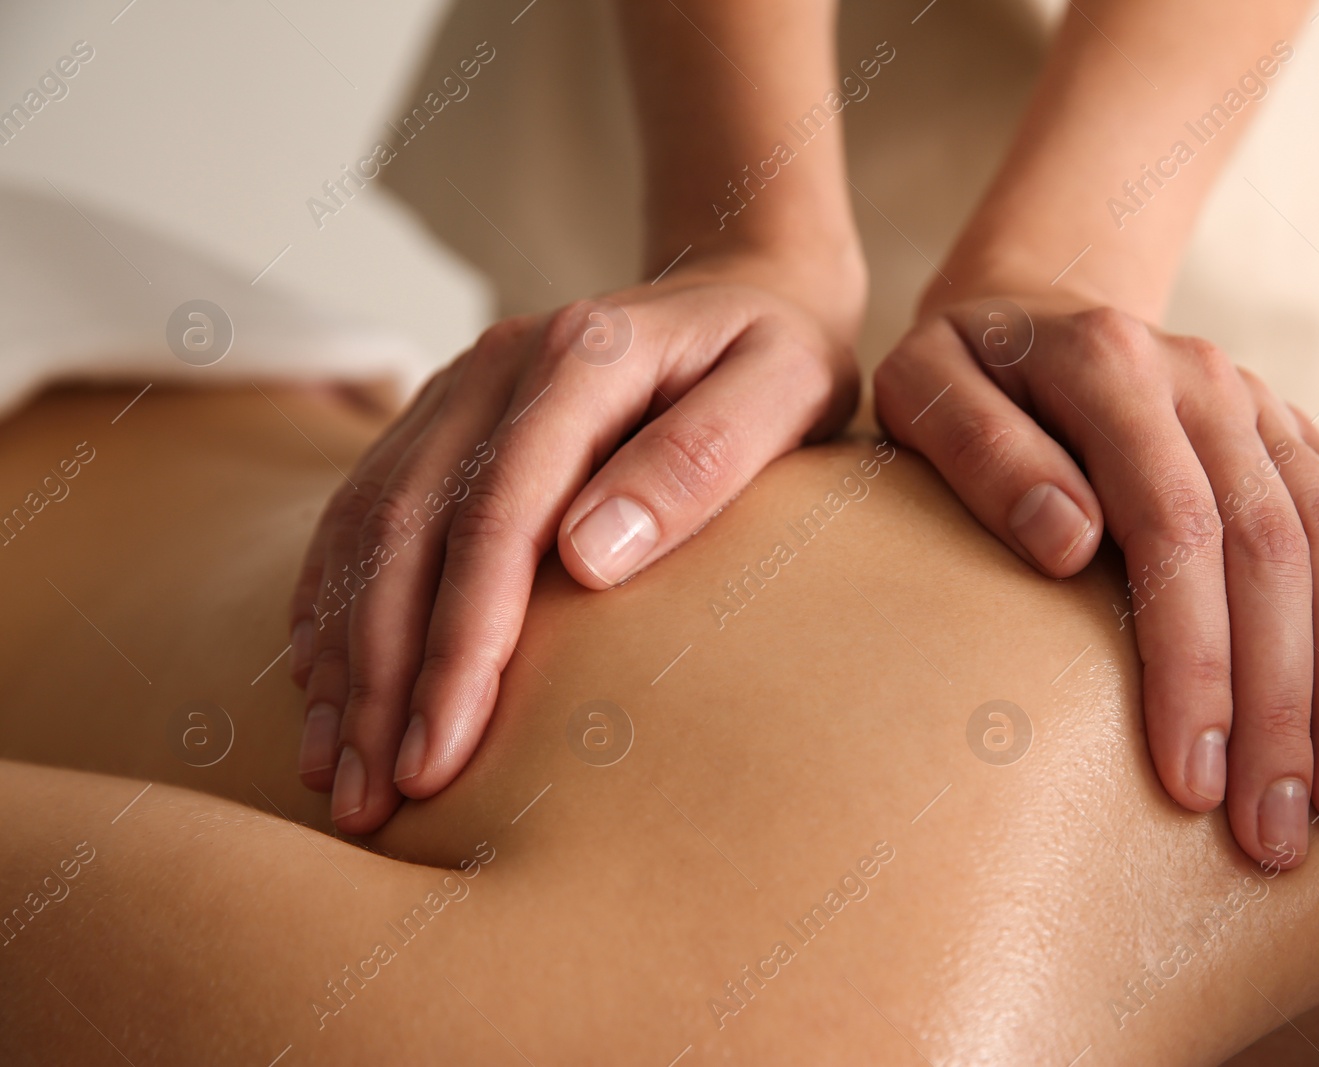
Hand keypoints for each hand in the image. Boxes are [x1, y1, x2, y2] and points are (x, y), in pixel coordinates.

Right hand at [289, 265, 858, 831]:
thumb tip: (588, 558)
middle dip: (383, 675)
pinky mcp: (443, 420)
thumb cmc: (779, 358)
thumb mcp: (784, 393)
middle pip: (410, 530)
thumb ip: (697, 462)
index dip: (462, 639)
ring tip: (333, 772)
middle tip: (367, 801)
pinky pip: (360, 511)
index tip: (442, 750)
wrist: (743, 290)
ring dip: (344, 655)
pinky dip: (332, 603)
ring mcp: (459, 390)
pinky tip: (324, 686)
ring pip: (367, 528)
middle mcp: (497, 368)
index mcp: (581, 359)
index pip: (498, 512)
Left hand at [874, 297, 1318, 867]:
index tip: (1188, 778)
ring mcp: (1261, 407)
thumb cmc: (958, 371)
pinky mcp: (1292, 435)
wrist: (1027, 304)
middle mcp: (1204, 382)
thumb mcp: (922, 388)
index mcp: (1110, 367)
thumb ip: (979, 452)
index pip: (1175, 528)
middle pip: (1271, 551)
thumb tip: (1068, 542)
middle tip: (1275, 833)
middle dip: (1280, 702)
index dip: (1193, 658)